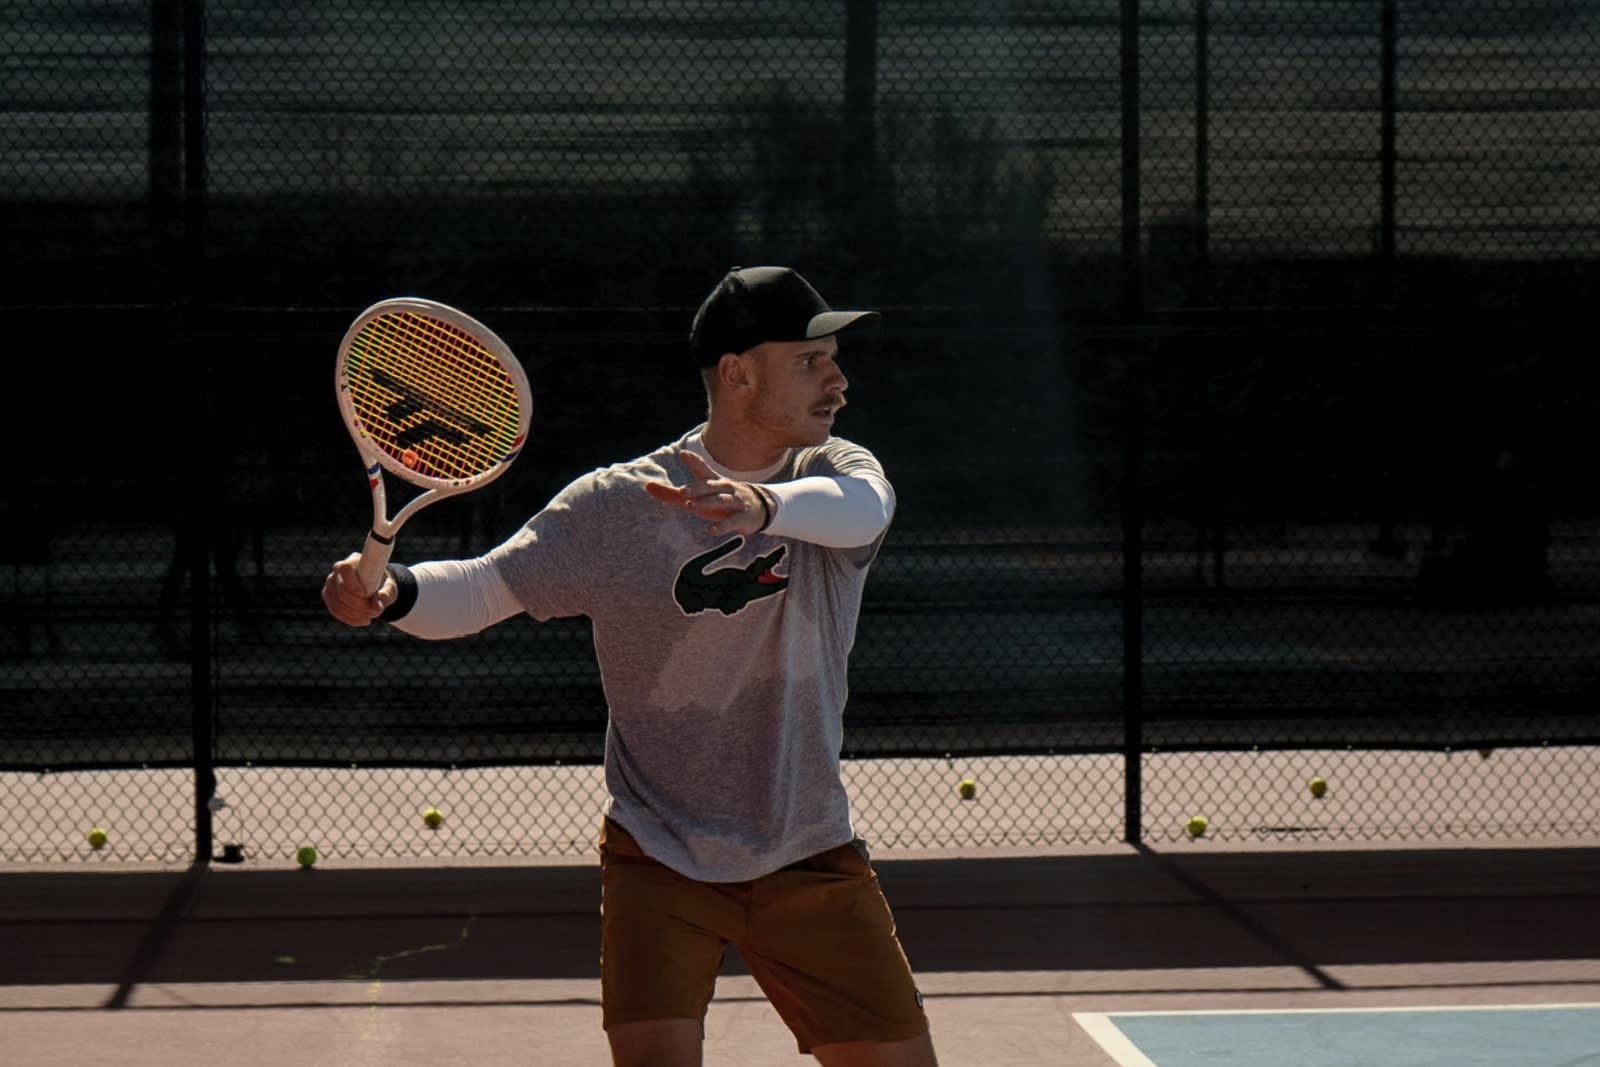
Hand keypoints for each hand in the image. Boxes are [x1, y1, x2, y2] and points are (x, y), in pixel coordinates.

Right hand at [321, 553, 396, 626]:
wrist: (376, 586)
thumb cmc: (383, 583)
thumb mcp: (389, 588)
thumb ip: (385, 596)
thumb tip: (376, 607)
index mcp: (353, 561)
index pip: (345, 569)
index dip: (354, 585)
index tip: (367, 595)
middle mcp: (337, 571)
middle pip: (341, 592)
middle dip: (359, 606)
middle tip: (375, 611)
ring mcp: (330, 584)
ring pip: (337, 604)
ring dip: (356, 615)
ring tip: (371, 616)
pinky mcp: (328, 595)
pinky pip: (335, 610)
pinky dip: (350, 619)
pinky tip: (364, 620)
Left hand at [645, 450, 771, 536]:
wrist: (761, 508)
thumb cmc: (723, 500)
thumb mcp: (701, 495)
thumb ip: (673, 493)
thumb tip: (647, 486)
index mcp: (715, 482)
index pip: (704, 470)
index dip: (694, 462)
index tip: (683, 454)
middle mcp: (725, 489)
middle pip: (710, 486)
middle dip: (697, 488)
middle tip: (682, 491)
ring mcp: (735, 502)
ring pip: (721, 501)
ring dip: (706, 503)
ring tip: (690, 506)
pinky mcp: (743, 518)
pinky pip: (732, 522)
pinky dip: (722, 526)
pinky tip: (710, 531)